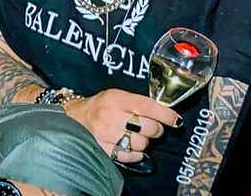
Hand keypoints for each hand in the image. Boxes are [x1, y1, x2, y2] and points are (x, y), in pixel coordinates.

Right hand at [64, 89, 180, 162]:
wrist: (74, 117)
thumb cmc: (100, 105)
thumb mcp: (116, 95)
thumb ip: (137, 102)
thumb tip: (164, 110)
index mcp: (115, 98)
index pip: (146, 106)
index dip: (164, 114)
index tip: (175, 119)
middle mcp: (111, 116)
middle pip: (148, 127)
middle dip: (156, 128)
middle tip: (153, 127)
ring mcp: (107, 134)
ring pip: (141, 144)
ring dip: (145, 141)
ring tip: (137, 135)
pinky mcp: (104, 150)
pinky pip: (131, 156)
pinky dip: (136, 153)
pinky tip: (130, 145)